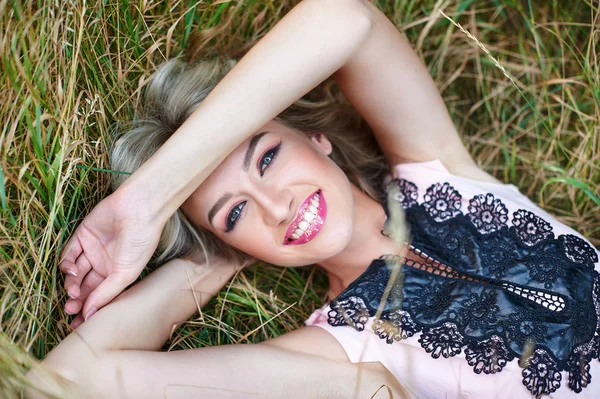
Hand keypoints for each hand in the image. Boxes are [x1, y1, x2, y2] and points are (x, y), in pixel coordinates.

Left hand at [60, 189, 164, 327]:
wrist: (139, 210)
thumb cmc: (140, 242)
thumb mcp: (126, 273)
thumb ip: (106, 294)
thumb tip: (89, 316)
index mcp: (118, 274)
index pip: (99, 295)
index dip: (88, 308)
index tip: (78, 323)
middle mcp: (104, 263)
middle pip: (85, 286)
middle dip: (77, 298)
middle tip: (70, 308)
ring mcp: (92, 249)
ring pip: (75, 272)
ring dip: (71, 283)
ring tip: (73, 291)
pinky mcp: (82, 235)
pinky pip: (69, 253)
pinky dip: (67, 264)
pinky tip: (71, 271)